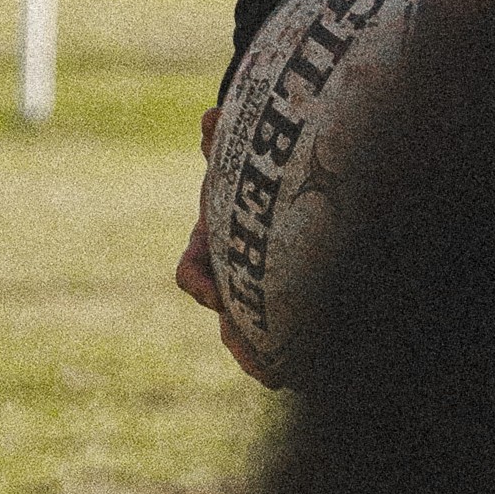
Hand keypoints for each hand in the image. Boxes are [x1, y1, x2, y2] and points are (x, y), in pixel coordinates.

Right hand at [174, 103, 275, 383]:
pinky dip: (283, 352)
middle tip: (251, 353)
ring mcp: (251, 287)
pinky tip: (301, 372)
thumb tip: (211, 117)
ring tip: (278, 375)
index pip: (193, 272)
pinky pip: (276, 330)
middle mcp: (226, 272)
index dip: (200, 283)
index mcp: (210, 244)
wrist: (273, 177)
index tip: (213, 294)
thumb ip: (224, 139)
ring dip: (258, 354)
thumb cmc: (250, 165)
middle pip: (226, 315)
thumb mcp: (236, 154)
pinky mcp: (279, 294)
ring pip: (248, 332)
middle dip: (236, 335)